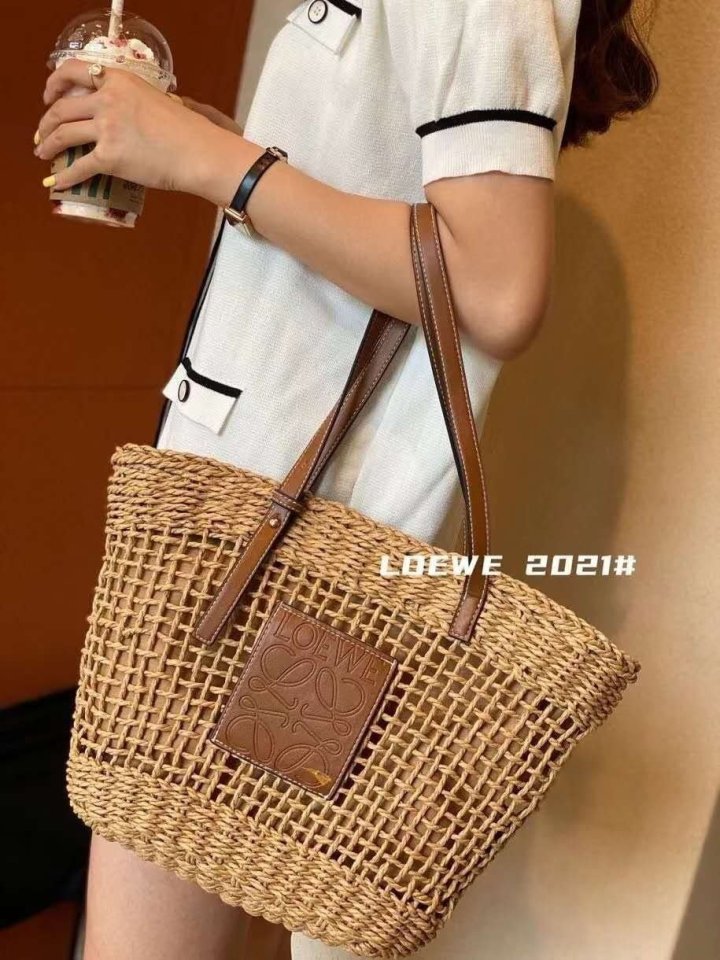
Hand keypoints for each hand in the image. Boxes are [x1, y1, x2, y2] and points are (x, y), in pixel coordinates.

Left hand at [35, 59, 235, 195]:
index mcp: (119, 80)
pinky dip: (64, 177)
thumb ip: (133, 101)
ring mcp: (107, 129)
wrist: (199, 152)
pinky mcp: (110, 158)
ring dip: (47, 145)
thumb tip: (127, 114)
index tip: (50, 94)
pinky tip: (57, 182)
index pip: (73, 70)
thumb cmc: (188, 130)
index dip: (54, 83)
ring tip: (43, 154)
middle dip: (46, 122)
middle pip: (62, 108)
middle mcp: (107, 100)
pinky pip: (78, 168)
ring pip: (63, 135)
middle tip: (43, 133)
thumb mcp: (156, 99)